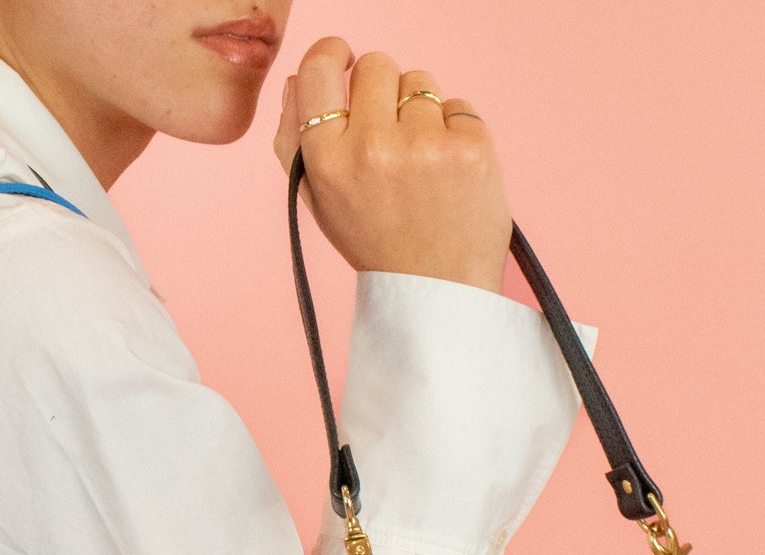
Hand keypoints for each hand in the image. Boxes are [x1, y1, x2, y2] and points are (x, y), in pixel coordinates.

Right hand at [271, 37, 511, 294]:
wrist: (435, 291)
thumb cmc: (374, 243)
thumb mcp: (317, 201)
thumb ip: (295, 139)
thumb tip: (300, 79)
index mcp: (326, 161)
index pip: (320, 70)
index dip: (333, 54)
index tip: (346, 58)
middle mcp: (371, 148)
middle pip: (377, 65)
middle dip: (383, 89)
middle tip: (390, 132)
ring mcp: (424, 146)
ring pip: (420, 81)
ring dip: (421, 110)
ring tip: (420, 159)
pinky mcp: (470, 148)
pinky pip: (458, 105)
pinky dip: (455, 132)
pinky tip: (448, 171)